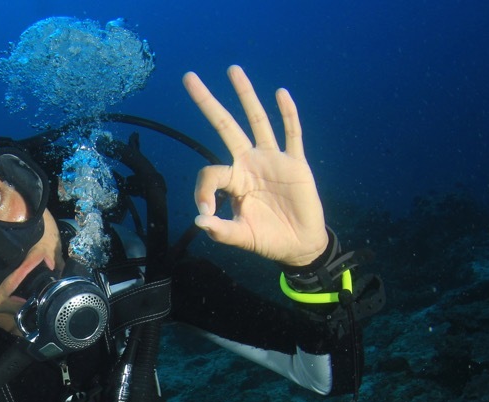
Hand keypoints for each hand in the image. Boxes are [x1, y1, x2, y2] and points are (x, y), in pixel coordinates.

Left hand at [183, 65, 328, 266]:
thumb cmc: (268, 239)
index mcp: (233, 180)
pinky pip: (292, 134)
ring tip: (233, 70)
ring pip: (257, 121)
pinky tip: (280, 94)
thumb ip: (220, 230)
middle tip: (189, 78)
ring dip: (245, 95)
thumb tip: (199, 220)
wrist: (300, 244)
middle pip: (225, 126)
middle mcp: (249, 163)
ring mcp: (272, 159)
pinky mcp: (296, 163)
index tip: (206, 212)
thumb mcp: (241, 237)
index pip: (211, 172)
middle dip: (207, 103)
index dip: (203, 190)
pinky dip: (288, 114)